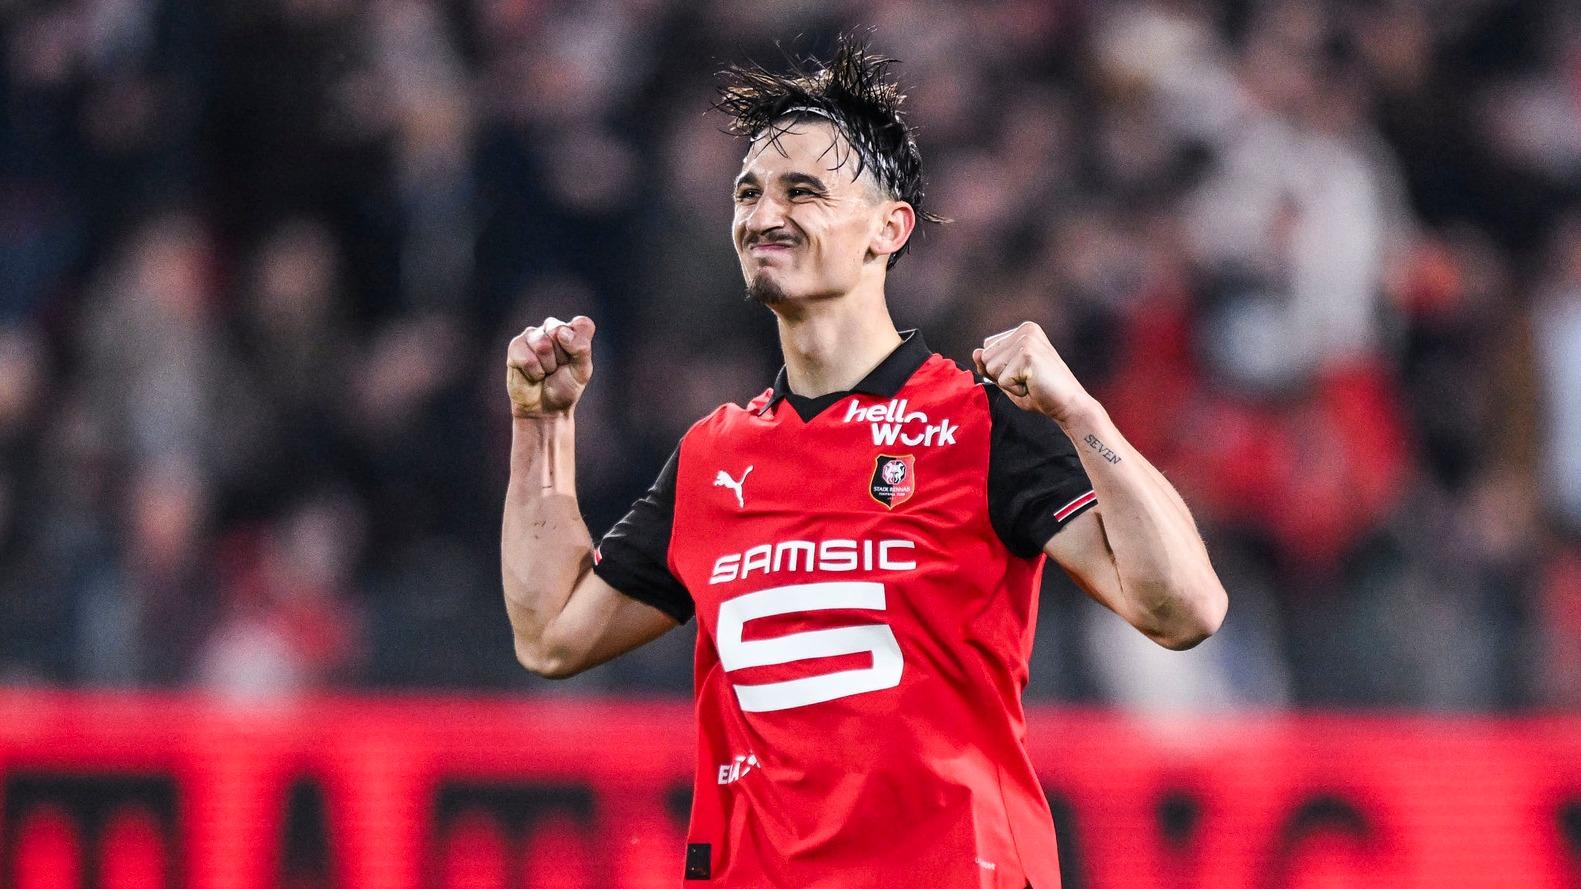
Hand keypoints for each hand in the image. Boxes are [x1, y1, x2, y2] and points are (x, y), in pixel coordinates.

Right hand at [506, 315, 595, 417]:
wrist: (545, 408)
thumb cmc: (565, 387)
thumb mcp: (583, 370)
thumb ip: (581, 348)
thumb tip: (561, 331)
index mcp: (572, 329)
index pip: (581, 325)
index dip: (579, 347)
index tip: (574, 361)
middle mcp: (552, 327)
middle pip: (559, 332)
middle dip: (561, 358)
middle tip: (557, 369)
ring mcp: (532, 335)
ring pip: (542, 345)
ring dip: (547, 366)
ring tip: (545, 371)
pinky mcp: (515, 346)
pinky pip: (526, 358)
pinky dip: (533, 372)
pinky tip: (533, 374)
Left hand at [973, 321, 1094, 423]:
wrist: (1069, 405)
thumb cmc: (1040, 391)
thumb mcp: (1008, 376)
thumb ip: (989, 364)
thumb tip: (976, 352)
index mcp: (1024, 330)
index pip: (987, 349)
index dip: (1000, 369)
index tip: (1024, 373)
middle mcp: (1026, 330)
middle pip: (986, 357)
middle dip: (1002, 376)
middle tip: (1029, 379)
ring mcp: (1027, 341)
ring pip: (991, 368)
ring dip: (1008, 383)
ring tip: (1031, 382)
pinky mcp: (1028, 356)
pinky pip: (1002, 380)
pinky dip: (1015, 390)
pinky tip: (1034, 386)